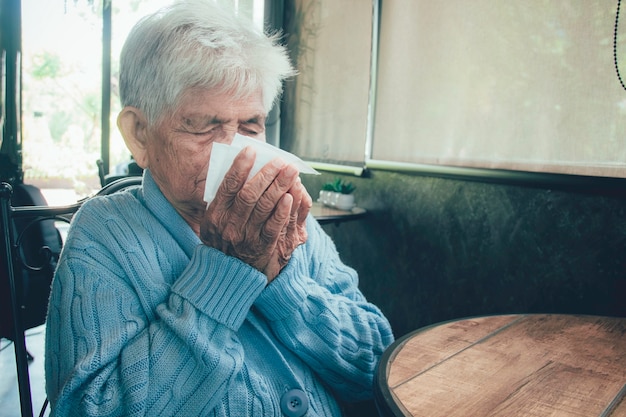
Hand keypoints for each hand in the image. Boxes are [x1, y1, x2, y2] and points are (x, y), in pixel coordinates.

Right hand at [200, 146, 309, 280]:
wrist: (226, 272)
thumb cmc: (222, 238)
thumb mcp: (213, 219)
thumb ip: (224, 198)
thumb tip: (241, 169)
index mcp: (215, 214)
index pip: (228, 186)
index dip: (240, 167)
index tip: (252, 150)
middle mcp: (229, 225)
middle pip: (249, 194)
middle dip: (266, 174)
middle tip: (280, 161)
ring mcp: (245, 237)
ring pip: (264, 208)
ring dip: (279, 187)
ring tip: (291, 172)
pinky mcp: (261, 247)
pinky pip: (273, 227)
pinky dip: (282, 211)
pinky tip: (290, 196)